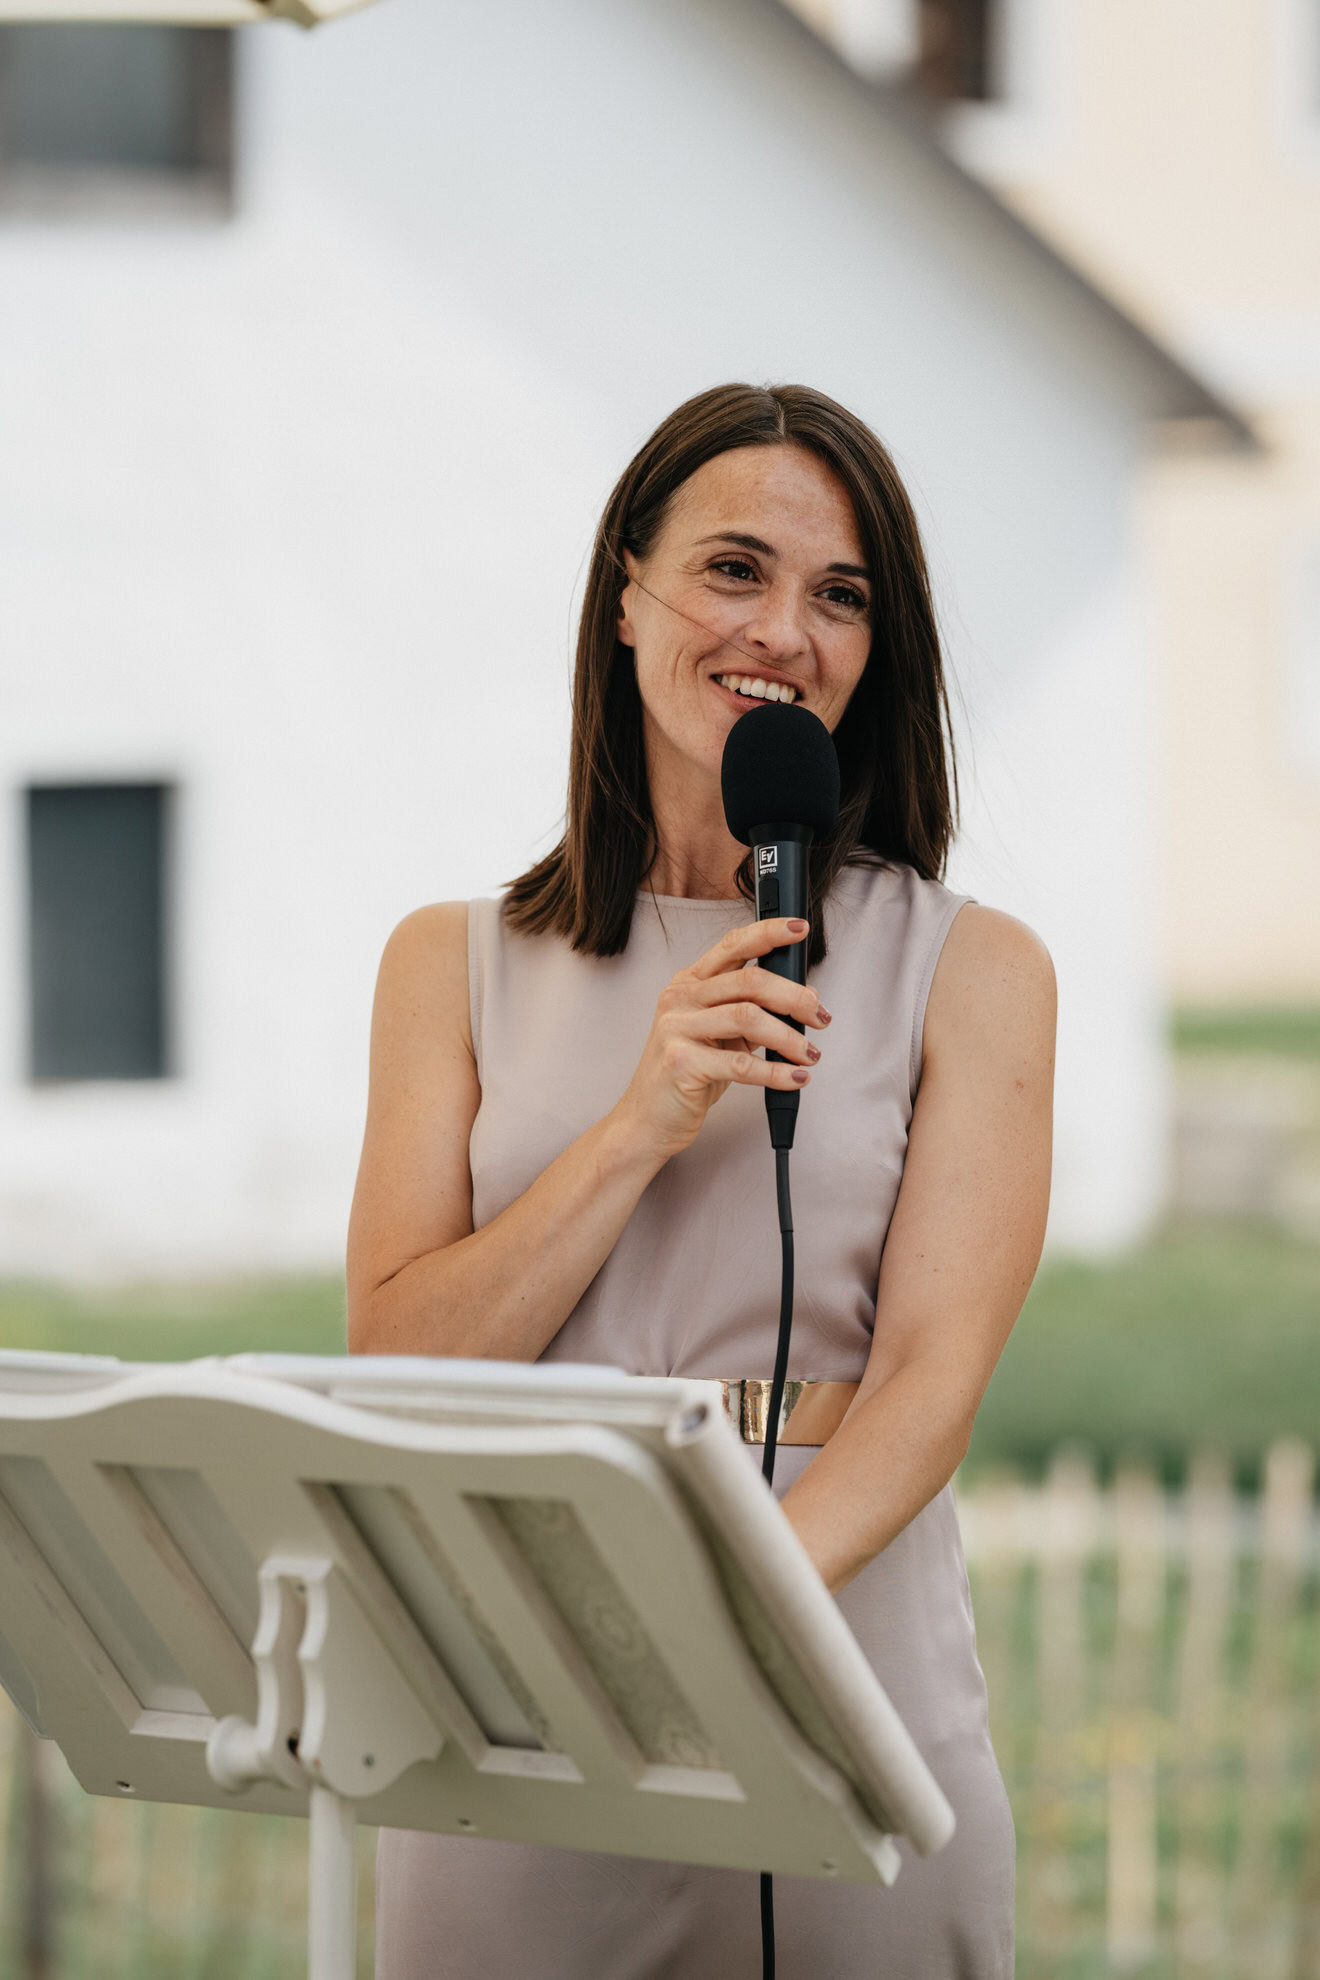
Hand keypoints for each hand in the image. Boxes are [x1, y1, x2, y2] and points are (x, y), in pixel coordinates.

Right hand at [613, 918, 829, 1162]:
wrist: (647, 1119)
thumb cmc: (686, 1074)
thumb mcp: (719, 1035)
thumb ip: (752, 1011)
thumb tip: (803, 997)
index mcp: (689, 983)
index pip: (732, 945)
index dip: (768, 933)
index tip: (799, 929)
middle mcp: (680, 999)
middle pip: (750, 981)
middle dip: (795, 997)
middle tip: (820, 1016)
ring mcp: (677, 1028)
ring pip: (749, 1018)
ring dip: (789, 1038)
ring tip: (809, 1055)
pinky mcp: (682, 1063)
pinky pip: (742, 1064)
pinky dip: (776, 1072)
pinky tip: (794, 1078)